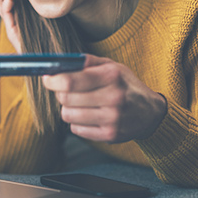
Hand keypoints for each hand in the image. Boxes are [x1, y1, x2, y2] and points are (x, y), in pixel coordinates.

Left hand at [42, 54, 166, 142]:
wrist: (151, 113)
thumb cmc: (125, 85)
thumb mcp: (112, 66)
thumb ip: (86, 62)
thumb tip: (58, 62)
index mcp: (112, 76)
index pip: (70, 81)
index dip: (53, 80)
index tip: (47, 78)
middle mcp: (113, 98)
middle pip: (65, 98)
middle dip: (60, 93)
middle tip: (66, 90)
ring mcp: (112, 119)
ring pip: (67, 115)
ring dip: (68, 108)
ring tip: (80, 104)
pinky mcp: (109, 135)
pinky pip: (76, 129)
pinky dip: (77, 122)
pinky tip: (89, 116)